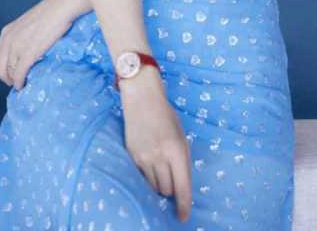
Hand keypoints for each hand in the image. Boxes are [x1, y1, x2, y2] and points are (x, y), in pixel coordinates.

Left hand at [0, 0, 76, 89]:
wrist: (61, 7)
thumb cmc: (50, 12)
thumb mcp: (28, 23)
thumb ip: (22, 35)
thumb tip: (26, 48)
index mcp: (7, 32)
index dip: (2, 69)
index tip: (10, 74)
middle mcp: (8, 40)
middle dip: (5, 78)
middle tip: (14, 83)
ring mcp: (17, 47)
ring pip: (9, 72)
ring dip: (13, 81)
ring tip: (21, 84)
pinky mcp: (28, 53)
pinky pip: (19, 73)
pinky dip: (19, 82)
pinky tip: (22, 85)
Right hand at [120, 69, 192, 223]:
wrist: (142, 98)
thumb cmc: (166, 116)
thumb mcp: (181, 135)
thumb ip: (182, 159)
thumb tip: (180, 184)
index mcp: (177, 150)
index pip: (182, 186)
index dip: (184, 205)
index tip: (184, 217)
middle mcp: (160, 156)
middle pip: (167, 190)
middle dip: (171, 191)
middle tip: (172, 182)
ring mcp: (143, 157)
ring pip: (153, 186)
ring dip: (159, 184)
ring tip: (160, 169)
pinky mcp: (131, 156)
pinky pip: (141, 176)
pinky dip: (148, 176)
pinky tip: (150, 164)